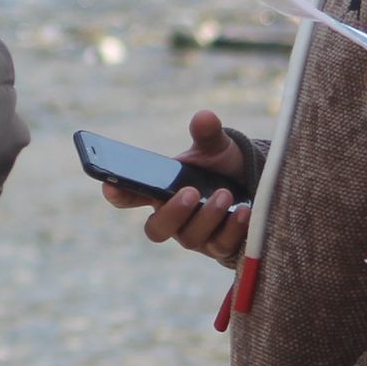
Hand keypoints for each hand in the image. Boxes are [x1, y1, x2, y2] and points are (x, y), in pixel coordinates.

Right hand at [103, 109, 250, 263]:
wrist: (255, 185)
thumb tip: (204, 117)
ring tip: (224, 194)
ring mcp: (195, 236)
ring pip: (190, 237)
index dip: (117, 193)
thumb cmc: (223, 167)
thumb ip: (207, 133)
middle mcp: (173, 219)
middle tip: (191, 192)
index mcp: (160, 192)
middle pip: (157, 229)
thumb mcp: (215, 147)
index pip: (129, 196)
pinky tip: (243, 211)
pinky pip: (220, 245)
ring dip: (208, 216)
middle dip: (172, 212)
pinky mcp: (220, 248)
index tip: (111, 186)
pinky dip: (232, 229)